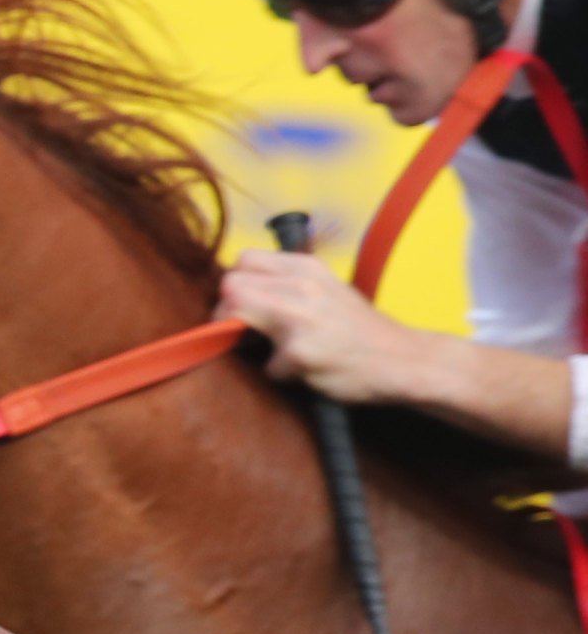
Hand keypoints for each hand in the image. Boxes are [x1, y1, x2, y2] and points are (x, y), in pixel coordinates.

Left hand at [218, 251, 428, 404]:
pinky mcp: (300, 353)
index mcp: (307, 268)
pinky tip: (306, 370)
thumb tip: (233, 293)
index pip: (243, 260)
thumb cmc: (358, 330)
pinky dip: (280, 373)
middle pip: (230, 286)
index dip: (237, 285)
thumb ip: (285, 285)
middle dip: (227, 312)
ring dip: (245, 340)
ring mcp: (300, 318)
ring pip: (233, 318)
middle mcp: (302, 286)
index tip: (248, 306)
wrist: (406, 360)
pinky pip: (265, 365)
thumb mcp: (326, 290)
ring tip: (277, 350)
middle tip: (249, 332)